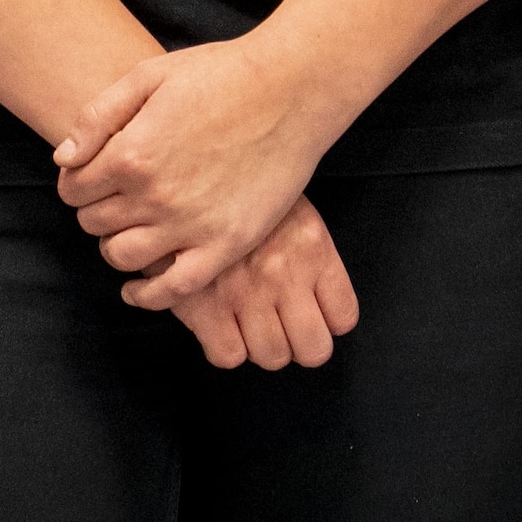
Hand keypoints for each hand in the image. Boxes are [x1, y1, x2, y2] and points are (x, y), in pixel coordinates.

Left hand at [55, 36, 344, 306]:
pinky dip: (148, 295)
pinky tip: (138, 288)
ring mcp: (190, 225)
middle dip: (95, 209)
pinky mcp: (225, 245)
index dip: (75, 182)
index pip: (73, 188)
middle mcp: (154, 196)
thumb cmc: (220, 75)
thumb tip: (63, 159)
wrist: (290, 90)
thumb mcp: (148, 76)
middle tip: (114, 198)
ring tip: (129, 230)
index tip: (90, 177)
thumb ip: (97, 118)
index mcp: (130, 153)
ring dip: (115, 245)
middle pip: (94, 222)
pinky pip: (173, 289)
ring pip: (123, 257)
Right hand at [147, 198, 360, 372]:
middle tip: (278, 325)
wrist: (179, 164)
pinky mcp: (204, 305)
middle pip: (311, 349)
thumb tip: (315, 296)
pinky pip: (228, 355)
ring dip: (259, 345)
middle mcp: (285, 274)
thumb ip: (304, 249)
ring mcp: (245, 292)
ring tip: (244, 323)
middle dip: (295, 342)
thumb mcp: (284, 202)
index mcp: (312, 247)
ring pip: (270, 356)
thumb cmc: (233, 182)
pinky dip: (223, 346)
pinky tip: (217, 324)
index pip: (342, 317)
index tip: (310, 313)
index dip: (325, 321)